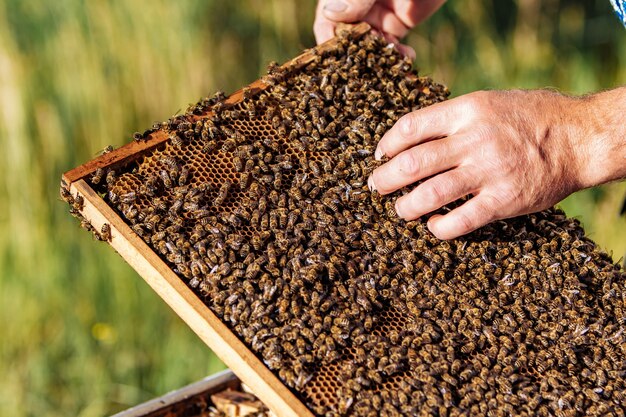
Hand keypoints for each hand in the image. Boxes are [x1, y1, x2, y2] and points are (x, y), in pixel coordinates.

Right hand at [313, 0, 445, 57]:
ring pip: (371, 48)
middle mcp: (355, 10)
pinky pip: (392, 46)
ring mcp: (375, 18)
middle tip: (366, 72)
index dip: (328, 43)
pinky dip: (398, 57)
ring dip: (379, 61)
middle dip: (356, 59)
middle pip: (348, 41)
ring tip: (391, 67)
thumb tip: (330, 12)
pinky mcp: (396, 25)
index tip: (335, 61)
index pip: (326, 23)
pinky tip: (405, 60)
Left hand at [368, 90, 592, 239]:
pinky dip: (438, 228)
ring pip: (429, 195)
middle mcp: (474, 140)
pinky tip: (433, 225)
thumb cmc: (530, 117)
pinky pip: (459, 222)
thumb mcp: (488, 102)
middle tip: (377, 187)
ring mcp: (488, 172)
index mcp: (467, 111)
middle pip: (412, 163)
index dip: (387, 143)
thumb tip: (410, 135)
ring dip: (405, 207)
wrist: (578, 138)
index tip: (380, 155)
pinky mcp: (502, 201)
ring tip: (401, 210)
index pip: (411, 127)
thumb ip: (452, 117)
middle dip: (385, 179)